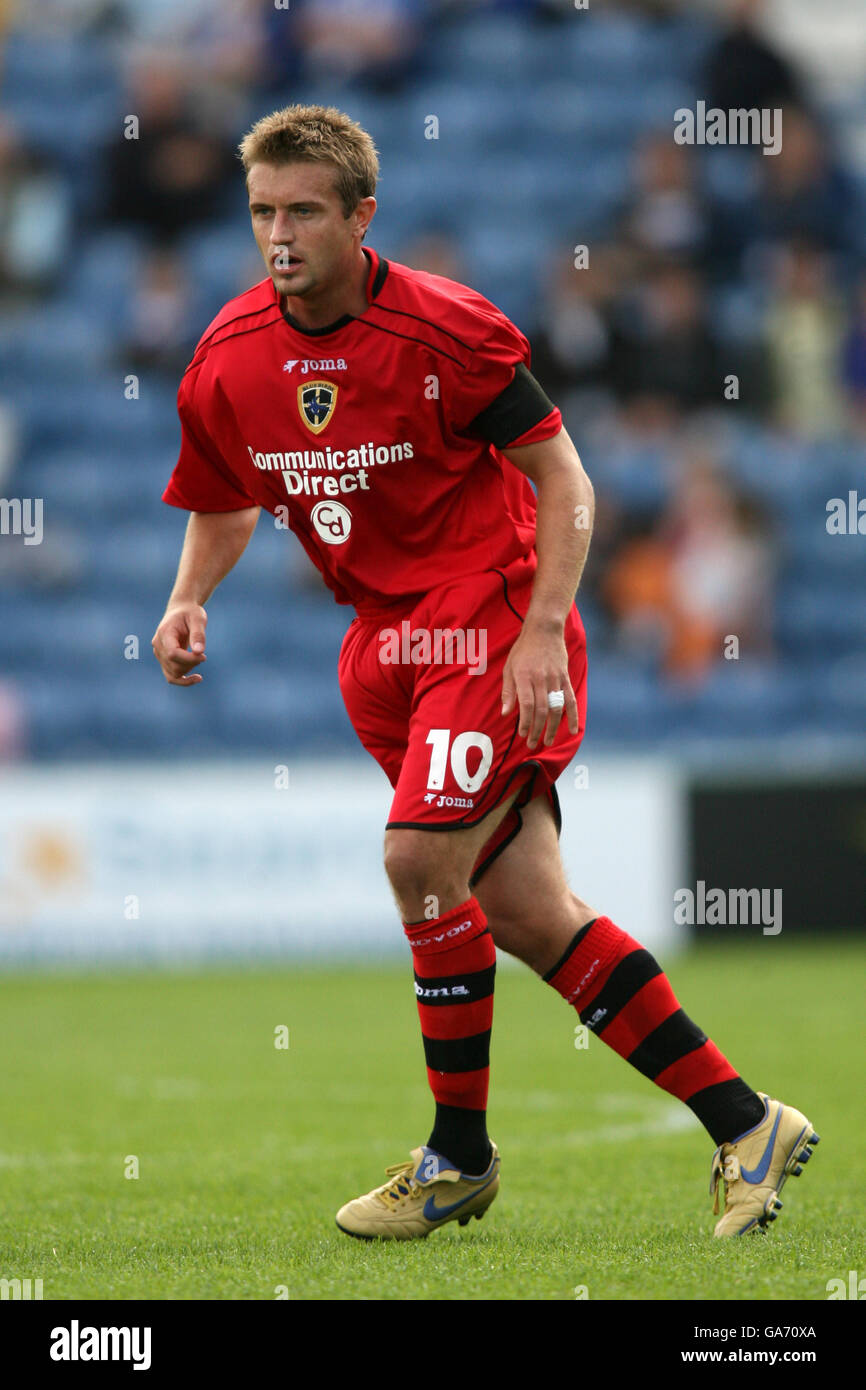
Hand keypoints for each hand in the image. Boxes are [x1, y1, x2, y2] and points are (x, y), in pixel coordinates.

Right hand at [151, 603, 207, 685]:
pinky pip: (171, 676)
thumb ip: (198, 634)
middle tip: (203, 655)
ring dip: (189, 671)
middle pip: (173, 665)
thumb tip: (199, 651)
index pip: (172, 653)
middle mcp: (158, 645)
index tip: (204, 656)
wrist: (181, 611)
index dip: (189, 659)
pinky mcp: (164, 660)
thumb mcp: (198, 619)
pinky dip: (183, 680)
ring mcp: (159, 654)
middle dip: (191, 664)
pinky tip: (197, 678)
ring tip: (200, 659)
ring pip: (172, 674)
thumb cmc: (190, 613)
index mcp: (164, 633)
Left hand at [501, 620, 578, 749]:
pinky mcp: (565, 678)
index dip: (525, 721)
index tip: (522, 734)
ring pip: (556, 708)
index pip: (526, 704)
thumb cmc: (523, 650)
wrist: (544, 630)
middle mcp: (541, 679)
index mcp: (524, 676)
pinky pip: (571, 700)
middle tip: (532, 744)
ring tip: (548, 741)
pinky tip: (573, 730)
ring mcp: (555, 679)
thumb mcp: (509, 667)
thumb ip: (508, 691)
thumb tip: (505, 713)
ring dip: (553, 728)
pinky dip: (573, 716)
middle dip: (536, 730)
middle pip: (541, 710)